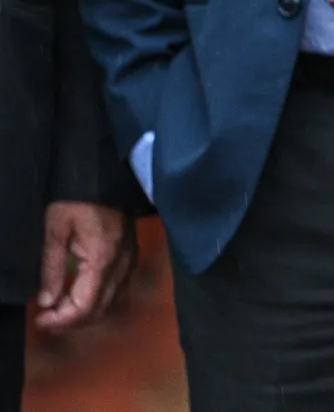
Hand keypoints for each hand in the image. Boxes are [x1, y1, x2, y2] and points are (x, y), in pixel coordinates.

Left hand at [36, 202, 136, 332]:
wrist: (101, 174)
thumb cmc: (76, 197)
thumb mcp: (55, 229)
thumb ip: (51, 267)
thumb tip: (46, 301)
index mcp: (102, 257)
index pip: (85, 305)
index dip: (62, 320)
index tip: (40, 320)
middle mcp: (121, 263)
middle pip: (101, 309)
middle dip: (72, 321)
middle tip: (46, 319)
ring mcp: (130, 259)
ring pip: (112, 302)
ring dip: (86, 313)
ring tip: (60, 310)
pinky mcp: (131, 254)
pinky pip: (118, 289)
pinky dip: (99, 300)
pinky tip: (80, 295)